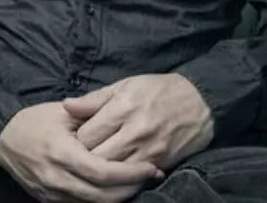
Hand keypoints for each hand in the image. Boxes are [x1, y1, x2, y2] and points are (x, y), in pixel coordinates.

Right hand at [0, 101, 164, 201]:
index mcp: (61, 152)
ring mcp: (52, 193)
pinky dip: (102, 201)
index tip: (150, 167)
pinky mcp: (49, 201)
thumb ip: (91, 118)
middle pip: (102, 195)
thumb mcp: (63, 113)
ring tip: (138, 184)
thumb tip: (124, 123)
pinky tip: (116, 191)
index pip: (102, 171)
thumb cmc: (36, 121)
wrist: (4, 140)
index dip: (129, 173)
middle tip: (151, 176)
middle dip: (131, 188)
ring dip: (120, 197)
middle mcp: (56, 177)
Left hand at [62, 74, 213, 169]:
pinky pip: (133, 180)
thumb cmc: (157, 90)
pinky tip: (115, 173)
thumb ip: (94, 99)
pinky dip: (121, 179)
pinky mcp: (160, 164)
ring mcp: (149, 150)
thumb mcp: (124, 86)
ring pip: (113, 172)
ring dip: (101, 171)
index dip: (76, 139)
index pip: (86, 135)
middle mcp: (135, 131)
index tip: (75, 138)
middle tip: (82, 155)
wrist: (199, 102)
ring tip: (96, 164)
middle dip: (85, 158)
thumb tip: (67, 105)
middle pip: (96, 157)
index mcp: (123, 108)